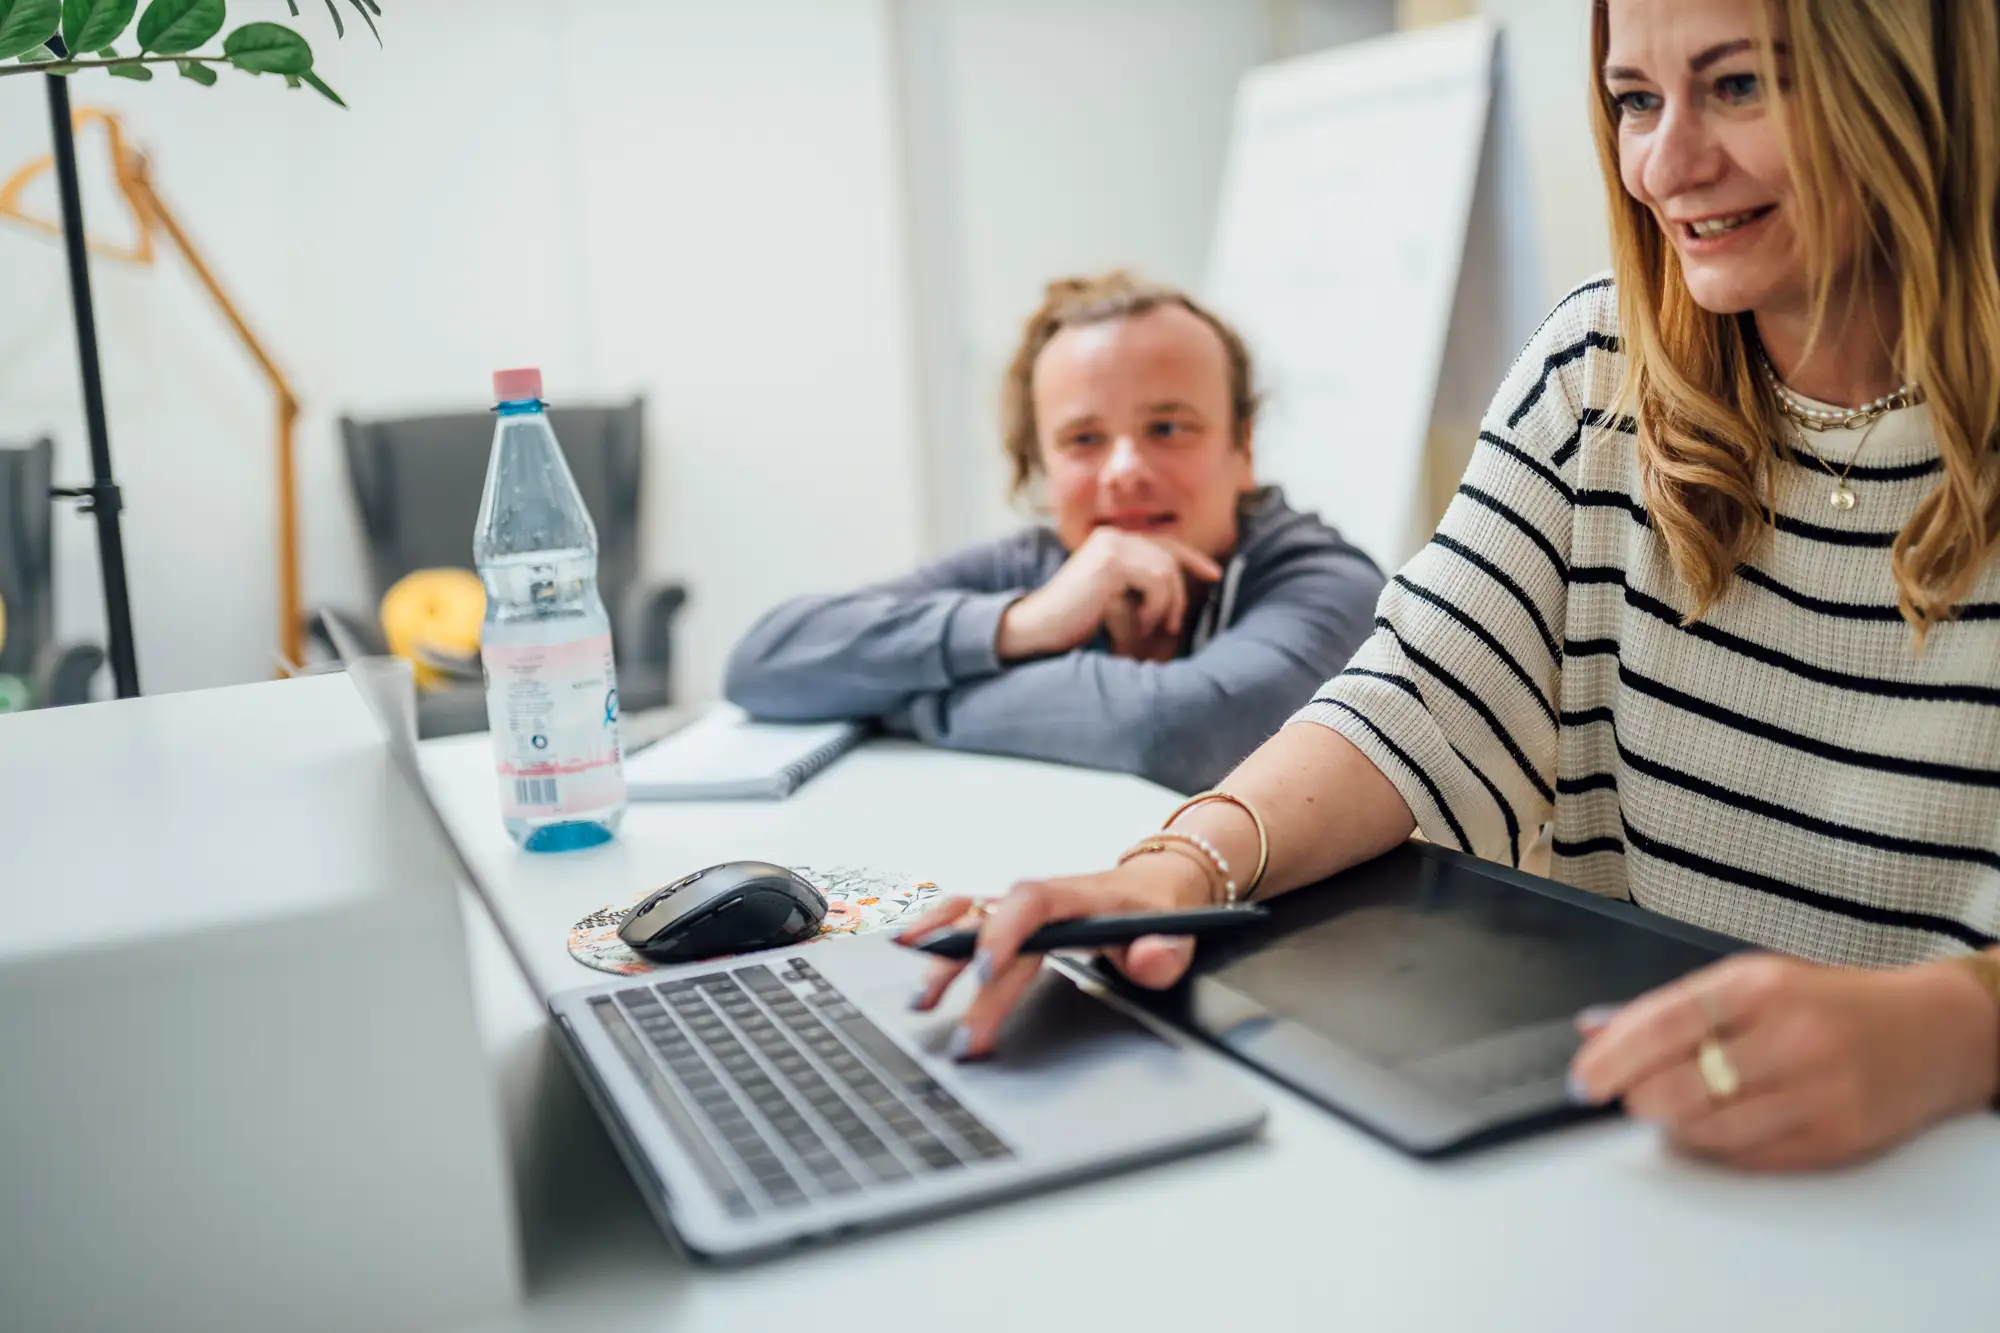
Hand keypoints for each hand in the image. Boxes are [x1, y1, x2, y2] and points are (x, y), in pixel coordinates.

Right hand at [895, 850, 1213, 1058]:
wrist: (1154, 885)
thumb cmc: (1158, 910)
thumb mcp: (1177, 932)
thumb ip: (1164, 952)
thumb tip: (1147, 959)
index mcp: (1075, 897)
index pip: (1030, 905)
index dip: (1002, 936)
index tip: (984, 975)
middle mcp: (1038, 899)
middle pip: (990, 932)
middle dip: (967, 983)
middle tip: (960, 1037)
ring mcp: (1019, 909)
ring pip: (966, 919)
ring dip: (937, 952)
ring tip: (917, 997)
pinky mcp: (1008, 920)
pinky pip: (963, 918)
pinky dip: (932, 930)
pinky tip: (904, 948)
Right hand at [996, 528, 1220, 661]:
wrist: (1041, 628)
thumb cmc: (1076, 621)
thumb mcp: (1116, 597)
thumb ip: (1141, 584)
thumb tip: (1181, 582)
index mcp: (1112, 541)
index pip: (1164, 543)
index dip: (1193, 559)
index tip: (1215, 575)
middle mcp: (1112, 536)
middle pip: (1169, 558)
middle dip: (1178, 595)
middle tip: (1171, 626)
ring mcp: (1111, 545)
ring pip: (1166, 571)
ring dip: (1164, 606)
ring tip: (1148, 627)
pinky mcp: (1111, 562)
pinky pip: (1156, 581)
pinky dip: (1155, 608)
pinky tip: (1139, 623)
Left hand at [1569, 953, 1999, 1170]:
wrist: (1933, 1032)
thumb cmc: (1829, 1004)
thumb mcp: (1753, 983)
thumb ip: (1673, 1008)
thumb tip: (1594, 1030)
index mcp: (1759, 986)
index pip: (1664, 1024)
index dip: (1612, 1057)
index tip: (1582, 1080)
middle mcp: (1790, 1036)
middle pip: (1680, 1084)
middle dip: (1637, 1098)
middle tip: (1626, 1099)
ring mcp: (1817, 1090)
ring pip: (1711, 1128)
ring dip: (1673, 1126)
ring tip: (1669, 1110)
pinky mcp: (1837, 1137)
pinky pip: (1750, 1157)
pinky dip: (1716, 1149)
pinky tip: (1713, 1130)